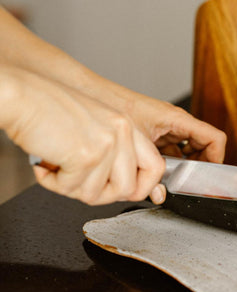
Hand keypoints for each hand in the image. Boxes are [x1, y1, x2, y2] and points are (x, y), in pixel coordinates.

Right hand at [3, 67, 165, 204]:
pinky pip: (72, 190)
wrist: (24, 96)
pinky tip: (48, 163)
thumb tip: (126, 188)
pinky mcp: (86, 155)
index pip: (156, 168)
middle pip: (130, 190)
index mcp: (128, 126)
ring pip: (99, 195)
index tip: (126, 191)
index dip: (143, 188)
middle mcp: (122, 133)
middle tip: (82, 180)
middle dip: (102, 195)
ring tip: (61, 166)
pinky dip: (54, 183)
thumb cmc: (52, 111)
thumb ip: (116, 154)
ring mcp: (107, 144)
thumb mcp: (97, 127)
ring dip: (74, 188)